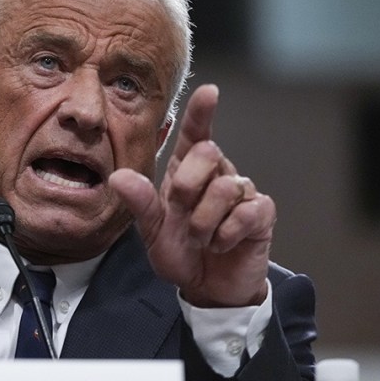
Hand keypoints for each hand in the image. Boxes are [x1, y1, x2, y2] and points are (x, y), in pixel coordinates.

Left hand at [109, 84, 273, 307]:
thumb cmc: (182, 253)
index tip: (209, 91)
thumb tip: (118, 176)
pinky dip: (227, 234)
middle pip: (208, 152)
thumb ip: (139, 204)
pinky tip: (221, 245)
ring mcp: (242, 193)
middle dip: (188, 185)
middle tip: (182, 213)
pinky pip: (247, 211)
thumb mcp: (152, 232)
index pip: (196, 134)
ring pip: (225, 186)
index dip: (201, 112)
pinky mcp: (261, 214)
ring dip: (205, 220)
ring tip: (201, 239)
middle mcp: (216, 175)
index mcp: (187, 172)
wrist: (208, 289)